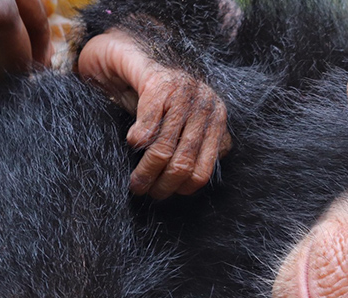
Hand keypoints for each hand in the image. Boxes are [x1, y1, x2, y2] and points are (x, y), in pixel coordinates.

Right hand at [78, 29, 230, 198]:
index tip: (169, 194)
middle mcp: (205, 105)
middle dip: (163, 184)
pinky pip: (148, 124)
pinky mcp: (159, 83)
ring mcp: (183, 94)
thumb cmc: (161, 96)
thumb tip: (194, 181)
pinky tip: (131, 144)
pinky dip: (138, 140)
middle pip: (184, 161)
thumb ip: (196, 144)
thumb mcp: (187, 121)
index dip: (186, 187)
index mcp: (216, 118)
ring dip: (146, 171)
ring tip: (135, 183)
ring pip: (165, 148)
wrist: (138, 53)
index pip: (205, 167)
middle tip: (147, 193)